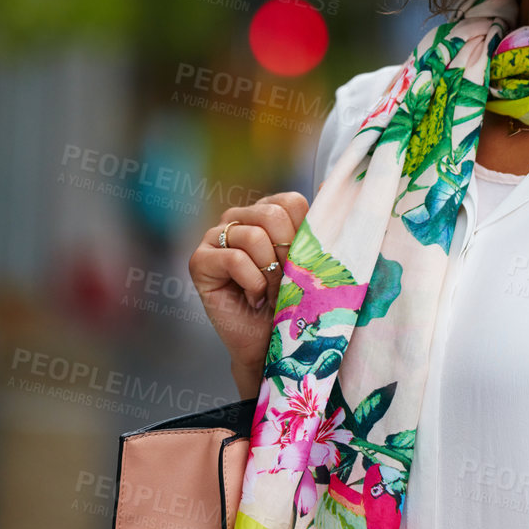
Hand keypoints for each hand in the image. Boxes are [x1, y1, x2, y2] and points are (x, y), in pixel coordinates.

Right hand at [189, 193, 307, 392]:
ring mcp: (215, 236)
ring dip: (269, 275)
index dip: (302, 236)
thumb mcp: (310, 258)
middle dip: (286, 256)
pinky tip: (252, 298)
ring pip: (255, 238)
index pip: (292, 201)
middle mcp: (238, 216)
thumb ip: (316, 224)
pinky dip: (252, 283)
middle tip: (283, 282)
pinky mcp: (199, 260)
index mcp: (267, 210)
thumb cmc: (292, 301)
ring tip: (268, 292)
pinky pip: (235, 259)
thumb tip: (330, 184)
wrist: (270, 344)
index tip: (300, 264)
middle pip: (273, 215)